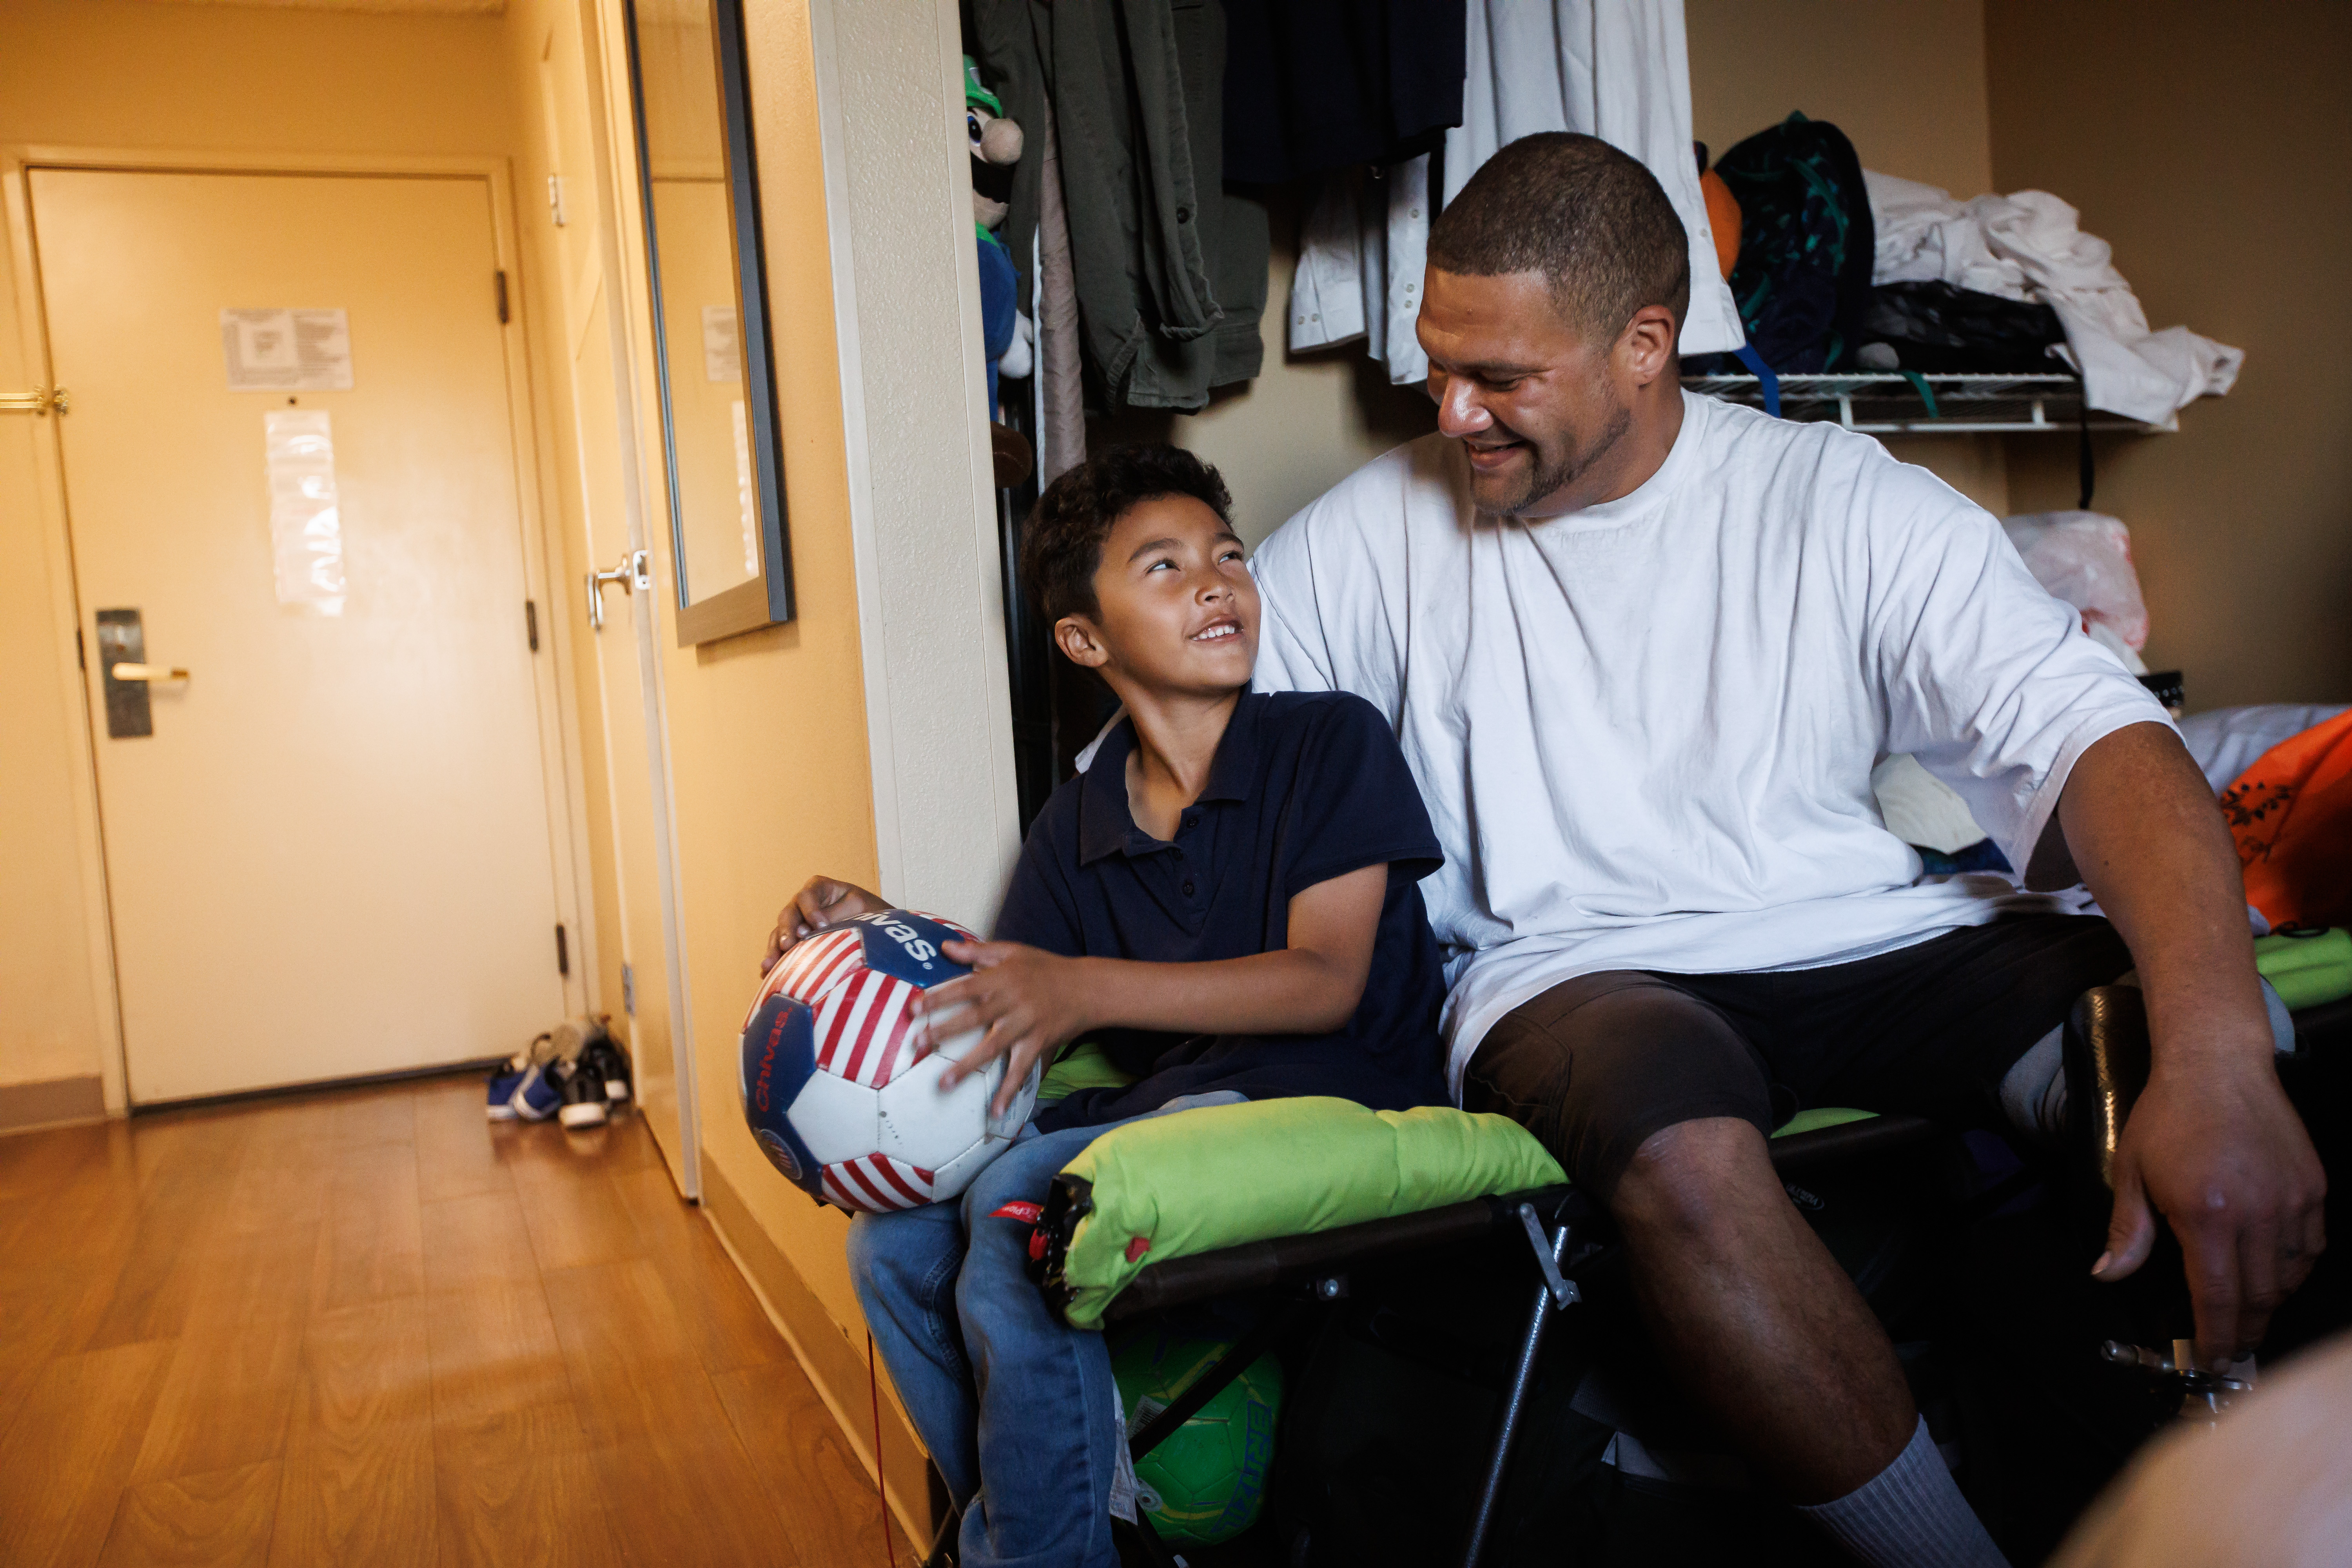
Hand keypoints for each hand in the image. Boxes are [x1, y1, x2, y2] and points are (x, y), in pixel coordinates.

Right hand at [760, 875, 886, 973]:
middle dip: (787, 931)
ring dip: (774, 949)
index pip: (807, 897)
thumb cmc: (868, 911)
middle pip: (788, 915)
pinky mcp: (794, 942)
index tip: (821, 926)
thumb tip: (805, 930)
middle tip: (787, 946)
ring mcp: (796, 923)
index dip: (811, 911)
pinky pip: (780, 950)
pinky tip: (767, 975)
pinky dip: (775, 962)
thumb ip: (834, 915)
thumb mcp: (858, 907)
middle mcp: (802, 904)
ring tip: (769, 965)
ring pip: (780, 934)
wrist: (875, 927)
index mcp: (818, 888)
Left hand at [917, 939, 1093, 1117]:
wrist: (1087, 988)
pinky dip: (1009, 1091)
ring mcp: (1025, 1025)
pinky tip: (996, 1112)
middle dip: (944, 1031)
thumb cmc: (1046, 967)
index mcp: (1002, 978)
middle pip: (974, 1018)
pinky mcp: (1038, 1044)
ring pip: (993, 1047)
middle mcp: (1012, 1002)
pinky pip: (1021, 1070)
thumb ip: (977, 950)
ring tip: (943, 1084)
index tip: (914, 1007)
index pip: (965, 987)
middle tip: (917, 1043)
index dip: (940, 997)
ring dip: (967, 1066)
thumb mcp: (1013, 951)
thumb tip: (944, 946)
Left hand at [2095, 1052, 2325, 1366]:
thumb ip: (2125, 1231)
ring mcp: (2291, 1201)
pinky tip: (2274, 1272)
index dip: (2216, 1335)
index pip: (2217, 1297)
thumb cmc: (2167, 1116)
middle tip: (2232, 1346)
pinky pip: (2310, 1246)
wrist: (2217, 1066)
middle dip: (2245, 1330)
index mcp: (2207, 1215)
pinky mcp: (2312, 1187)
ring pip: (2289, 1277)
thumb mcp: (2132, 1171)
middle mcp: (2256, 1214)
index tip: (2213, 1358)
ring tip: (2249, 1312)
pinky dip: (2293, 1268)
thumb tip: (2108, 1275)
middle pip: (2259, 1296)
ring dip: (2269, 1302)